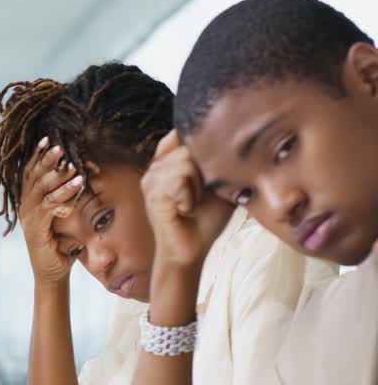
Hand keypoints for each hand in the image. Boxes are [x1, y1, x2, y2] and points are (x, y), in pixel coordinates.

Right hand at [18, 137, 82, 287]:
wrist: (52, 271)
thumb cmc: (61, 243)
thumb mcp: (64, 215)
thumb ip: (67, 197)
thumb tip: (81, 174)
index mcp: (29, 200)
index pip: (30, 172)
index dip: (37, 156)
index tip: (47, 138)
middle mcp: (26, 206)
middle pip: (33, 176)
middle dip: (46, 160)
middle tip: (59, 146)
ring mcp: (29, 217)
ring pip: (41, 189)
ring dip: (57, 175)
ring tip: (73, 165)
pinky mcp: (36, 228)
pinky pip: (49, 206)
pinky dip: (63, 195)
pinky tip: (77, 186)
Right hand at [141, 130, 234, 271]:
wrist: (191, 251)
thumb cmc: (205, 219)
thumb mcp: (217, 184)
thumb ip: (217, 162)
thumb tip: (233, 142)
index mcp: (169, 161)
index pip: (181, 134)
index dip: (198, 143)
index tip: (210, 169)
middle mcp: (156, 166)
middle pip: (188, 147)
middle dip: (204, 172)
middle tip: (201, 196)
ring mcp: (151, 179)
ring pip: (185, 163)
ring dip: (198, 187)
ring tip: (192, 204)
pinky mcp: (151, 194)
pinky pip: (179, 180)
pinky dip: (190, 197)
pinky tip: (185, 210)